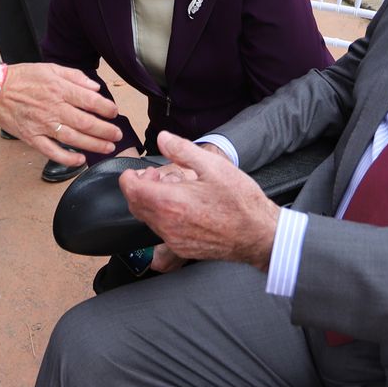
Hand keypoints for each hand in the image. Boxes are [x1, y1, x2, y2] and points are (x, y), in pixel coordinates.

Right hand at [0, 63, 120, 166]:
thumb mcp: (50, 68)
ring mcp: (42, 125)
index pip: (89, 100)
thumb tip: (95, 88)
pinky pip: (52, 151)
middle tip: (118, 134)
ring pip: (73, 138)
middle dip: (106, 130)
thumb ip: (75, 77)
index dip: (106, 108)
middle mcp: (53, 108)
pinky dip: (67, 158)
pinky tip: (80, 160)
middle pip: (85, 123)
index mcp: (59, 89)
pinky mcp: (32, 138)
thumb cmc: (22, 77)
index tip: (114, 112)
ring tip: (108, 147)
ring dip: (94, 144)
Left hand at [119, 132, 279, 269]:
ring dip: (152, 202)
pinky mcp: (182, 248)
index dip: (129, 177)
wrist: (258, 234)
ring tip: (174, 189)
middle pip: (135, 205)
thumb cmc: (240, 201)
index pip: (131, 190)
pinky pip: (161, 231)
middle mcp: (167, 225)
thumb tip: (163, 138)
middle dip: (140, 188)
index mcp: (170, 202)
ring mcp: (174, 240)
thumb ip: (182, 150)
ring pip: (148, 219)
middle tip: (156, 176)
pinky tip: (183, 206)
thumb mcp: (213, 166)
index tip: (138, 170)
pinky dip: (163, 216)